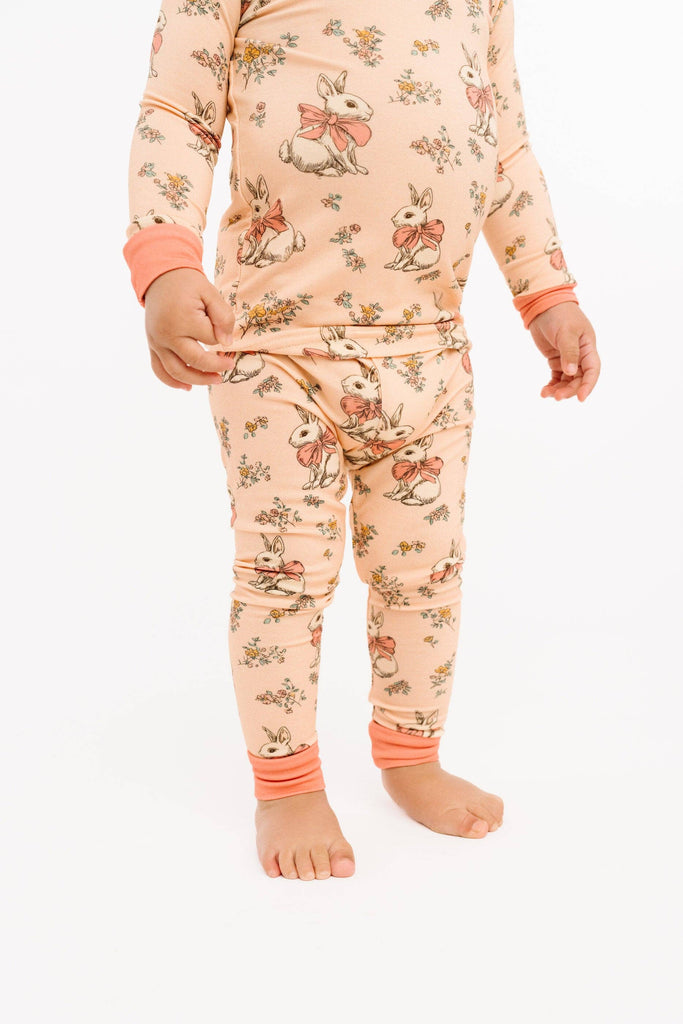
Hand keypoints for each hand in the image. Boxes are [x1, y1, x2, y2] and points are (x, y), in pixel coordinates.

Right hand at [143, 268, 234, 390]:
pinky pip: (159, 370)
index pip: (209, 339)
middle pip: (194, 361)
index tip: (224, 330)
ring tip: (216, 380)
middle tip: (229, 366)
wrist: (160, 276)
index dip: (220, 337)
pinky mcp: (152, 346)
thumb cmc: (188, 284)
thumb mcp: (210, 293)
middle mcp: (166, 334)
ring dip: (197, 380)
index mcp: (182, 320)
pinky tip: (186, 388)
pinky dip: (171, 382)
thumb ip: (223, 317)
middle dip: (215, 366)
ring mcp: (157, 342)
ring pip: (176, 371)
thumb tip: (227, 343)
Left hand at [528, 301, 599, 401]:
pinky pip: (557, 377)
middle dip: (569, 389)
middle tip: (556, 397)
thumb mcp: (566, 332)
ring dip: (559, 389)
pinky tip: (544, 391)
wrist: (543, 305)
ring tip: (546, 394)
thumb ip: (569, 352)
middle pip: (579, 378)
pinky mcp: (556, 359)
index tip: (580, 398)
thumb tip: (571, 371)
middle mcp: (580, 354)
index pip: (592, 370)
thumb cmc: (559, 314)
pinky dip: (552, 385)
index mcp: (588, 347)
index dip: (588, 385)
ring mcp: (568, 357)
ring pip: (567, 380)